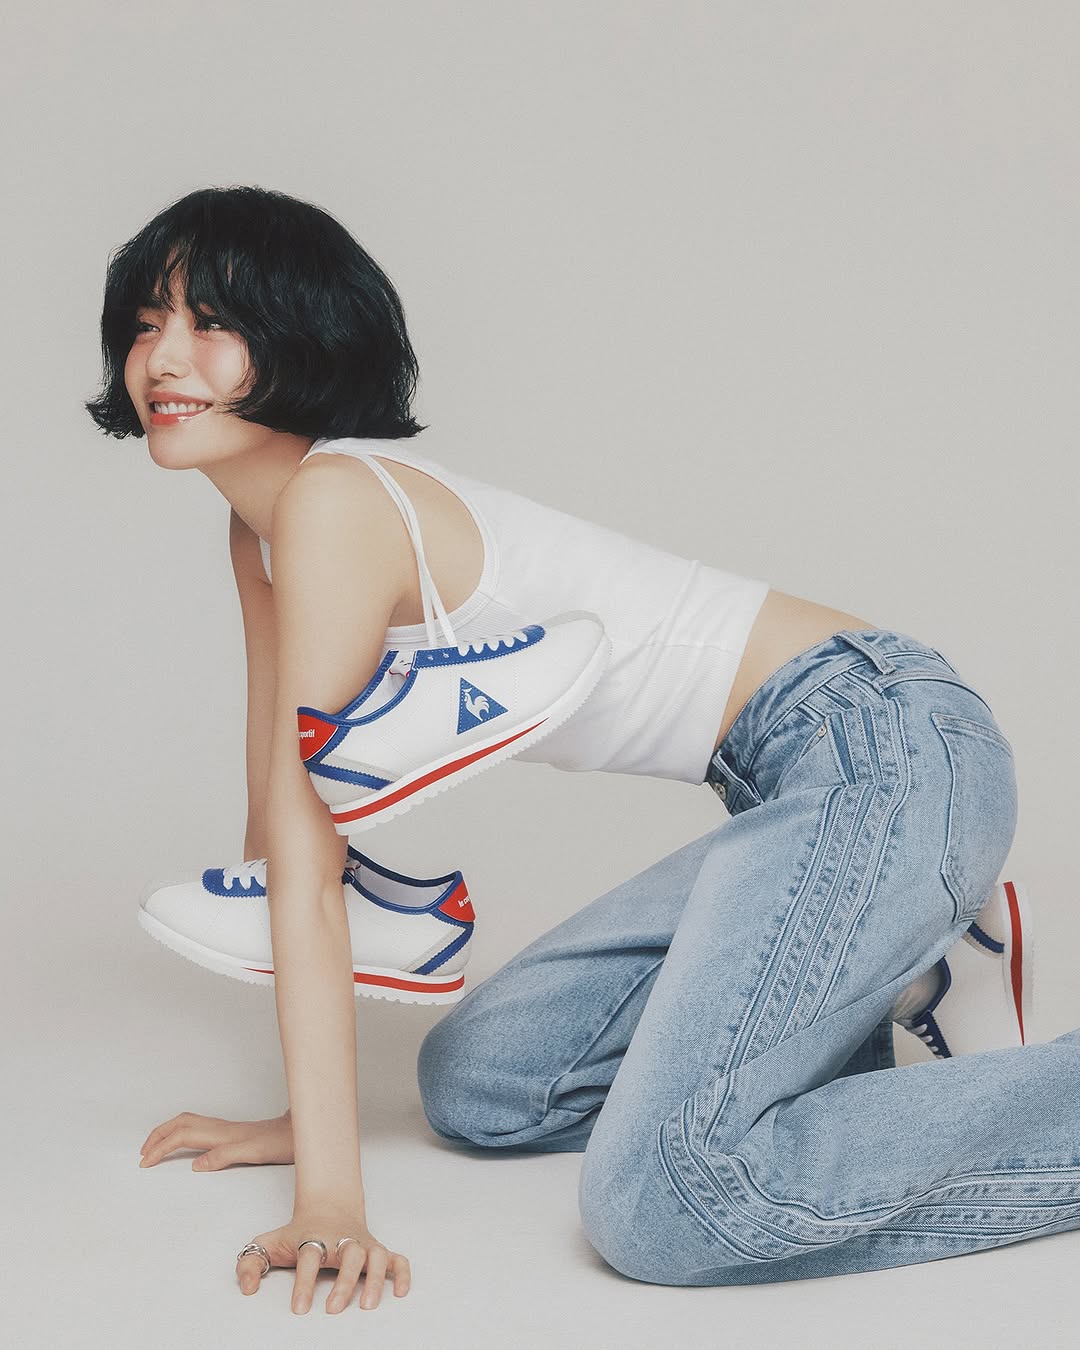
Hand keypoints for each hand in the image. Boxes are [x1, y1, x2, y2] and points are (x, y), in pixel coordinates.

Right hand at [139, 1109, 293, 1169]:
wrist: (299, 1133)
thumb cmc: (280, 1143)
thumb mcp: (254, 1153)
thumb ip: (224, 1156)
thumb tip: (195, 1165)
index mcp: (221, 1135)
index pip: (181, 1136)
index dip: (160, 1148)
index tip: (145, 1163)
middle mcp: (220, 1129)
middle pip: (180, 1123)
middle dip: (157, 1135)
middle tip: (142, 1154)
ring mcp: (225, 1129)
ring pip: (188, 1123)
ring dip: (167, 1132)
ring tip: (154, 1147)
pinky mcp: (231, 1133)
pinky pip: (197, 1128)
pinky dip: (181, 1134)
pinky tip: (183, 1145)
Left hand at [236, 1206, 410, 1312]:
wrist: (327, 1204)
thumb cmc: (298, 1231)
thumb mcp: (269, 1242)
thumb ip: (250, 1263)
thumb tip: (247, 1289)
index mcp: (314, 1237)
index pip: (310, 1257)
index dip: (304, 1283)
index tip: (300, 1309)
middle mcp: (341, 1239)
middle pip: (349, 1255)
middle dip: (344, 1282)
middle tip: (334, 1310)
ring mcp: (362, 1243)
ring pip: (376, 1255)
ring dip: (375, 1278)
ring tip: (368, 1305)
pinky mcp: (378, 1248)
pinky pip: (397, 1258)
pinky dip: (402, 1273)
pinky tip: (401, 1292)